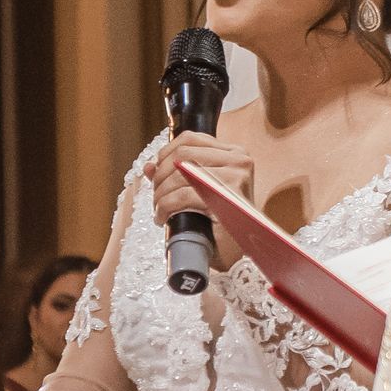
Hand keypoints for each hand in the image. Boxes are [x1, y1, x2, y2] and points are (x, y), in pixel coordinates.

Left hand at [145, 133, 254, 271]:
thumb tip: (149, 167)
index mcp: (235, 154)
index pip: (190, 138)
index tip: (156, 173)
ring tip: (159, 208)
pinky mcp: (227, 198)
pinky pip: (183, 196)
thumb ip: (176, 174)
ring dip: (160, 193)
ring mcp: (235, 178)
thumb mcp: (201, 191)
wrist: (242, 251)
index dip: (165, 153)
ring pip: (180, 174)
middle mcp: (239, 161)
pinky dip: (165, 207)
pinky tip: (163, 217)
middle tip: (156, 195)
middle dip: (160, 176)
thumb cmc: (224, 222)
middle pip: (182, 155)